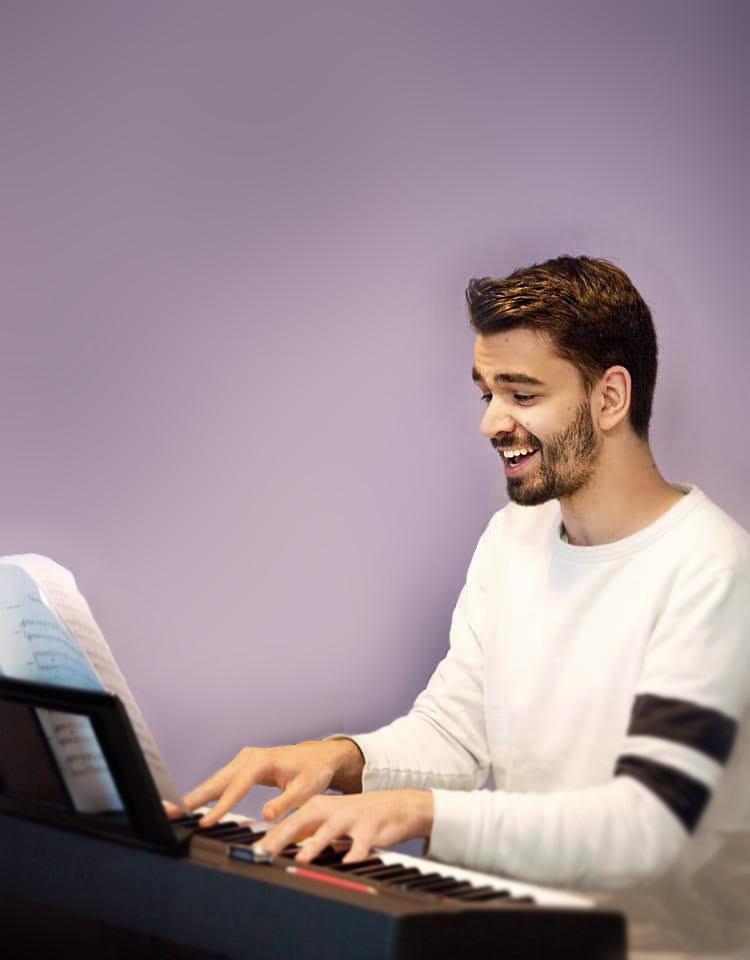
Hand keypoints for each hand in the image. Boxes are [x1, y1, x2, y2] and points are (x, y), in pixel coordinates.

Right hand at [179, 739, 363, 827]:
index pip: (237, 786)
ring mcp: (242, 761)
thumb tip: (266, 816)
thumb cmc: (313, 772)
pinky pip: (220, 783)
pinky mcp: (240, 768)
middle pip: (217, 781)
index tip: (205, 822)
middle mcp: (248, 758)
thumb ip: (287, 802)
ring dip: (193, 797)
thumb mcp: (307, 789)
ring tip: (170, 811)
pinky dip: (204, 794)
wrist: (317, 757)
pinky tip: (189, 807)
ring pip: (215, 782)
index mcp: (263, 761)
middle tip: (169, 811)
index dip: (221, 805)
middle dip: (192, 797)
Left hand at [254, 790, 433, 863]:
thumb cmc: (356, 817)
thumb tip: (275, 847)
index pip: (287, 823)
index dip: (268, 838)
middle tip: (263, 853)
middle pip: (301, 823)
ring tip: (301, 858)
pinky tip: (349, 865)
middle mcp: (330, 810)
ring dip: (314, 845)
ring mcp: (350, 818)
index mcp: (316, 807)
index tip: (251, 854)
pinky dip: (354, 855)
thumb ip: (305, 833)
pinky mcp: (371, 828)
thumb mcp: (328, 821)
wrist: (396, 806)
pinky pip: (362, 845)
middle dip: (281, 838)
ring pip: (329, 832)